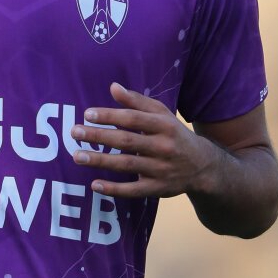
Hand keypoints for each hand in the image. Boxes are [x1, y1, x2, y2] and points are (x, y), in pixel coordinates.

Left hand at [70, 82, 219, 199]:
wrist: (203, 166)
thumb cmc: (174, 134)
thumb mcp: (162, 114)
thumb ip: (137, 101)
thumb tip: (113, 87)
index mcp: (164, 125)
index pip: (133, 119)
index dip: (110, 115)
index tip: (87, 113)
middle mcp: (163, 147)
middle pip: (127, 141)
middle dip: (99, 136)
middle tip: (74, 132)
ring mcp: (161, 170)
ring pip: (127, 165)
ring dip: (101, 160)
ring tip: (77, 156)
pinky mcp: (158, 189)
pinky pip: (133, 191)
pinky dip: (114, 189)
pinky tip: (94, 185)